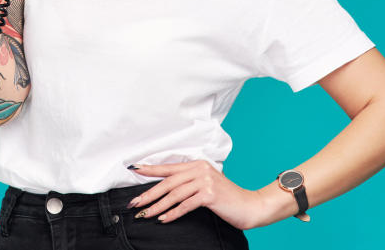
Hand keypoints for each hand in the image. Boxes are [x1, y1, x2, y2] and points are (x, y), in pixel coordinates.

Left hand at [128, 160, 264, 229]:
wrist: (250, 206)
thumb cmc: (227, 198)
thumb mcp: (206, 184)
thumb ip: (189, 182)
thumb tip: (165, 189)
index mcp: (197, 164)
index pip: (168, 167)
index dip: (150, 169)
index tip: (133, 170)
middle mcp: (200, 169)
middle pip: (168, 182)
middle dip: (149, 193)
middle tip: (134, 203)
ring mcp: (205, 181)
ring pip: (174, 194)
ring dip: (157, 206)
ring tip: (145, 214)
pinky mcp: (210, 194)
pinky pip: (185, 205)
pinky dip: (173, 213)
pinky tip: (164, 219)